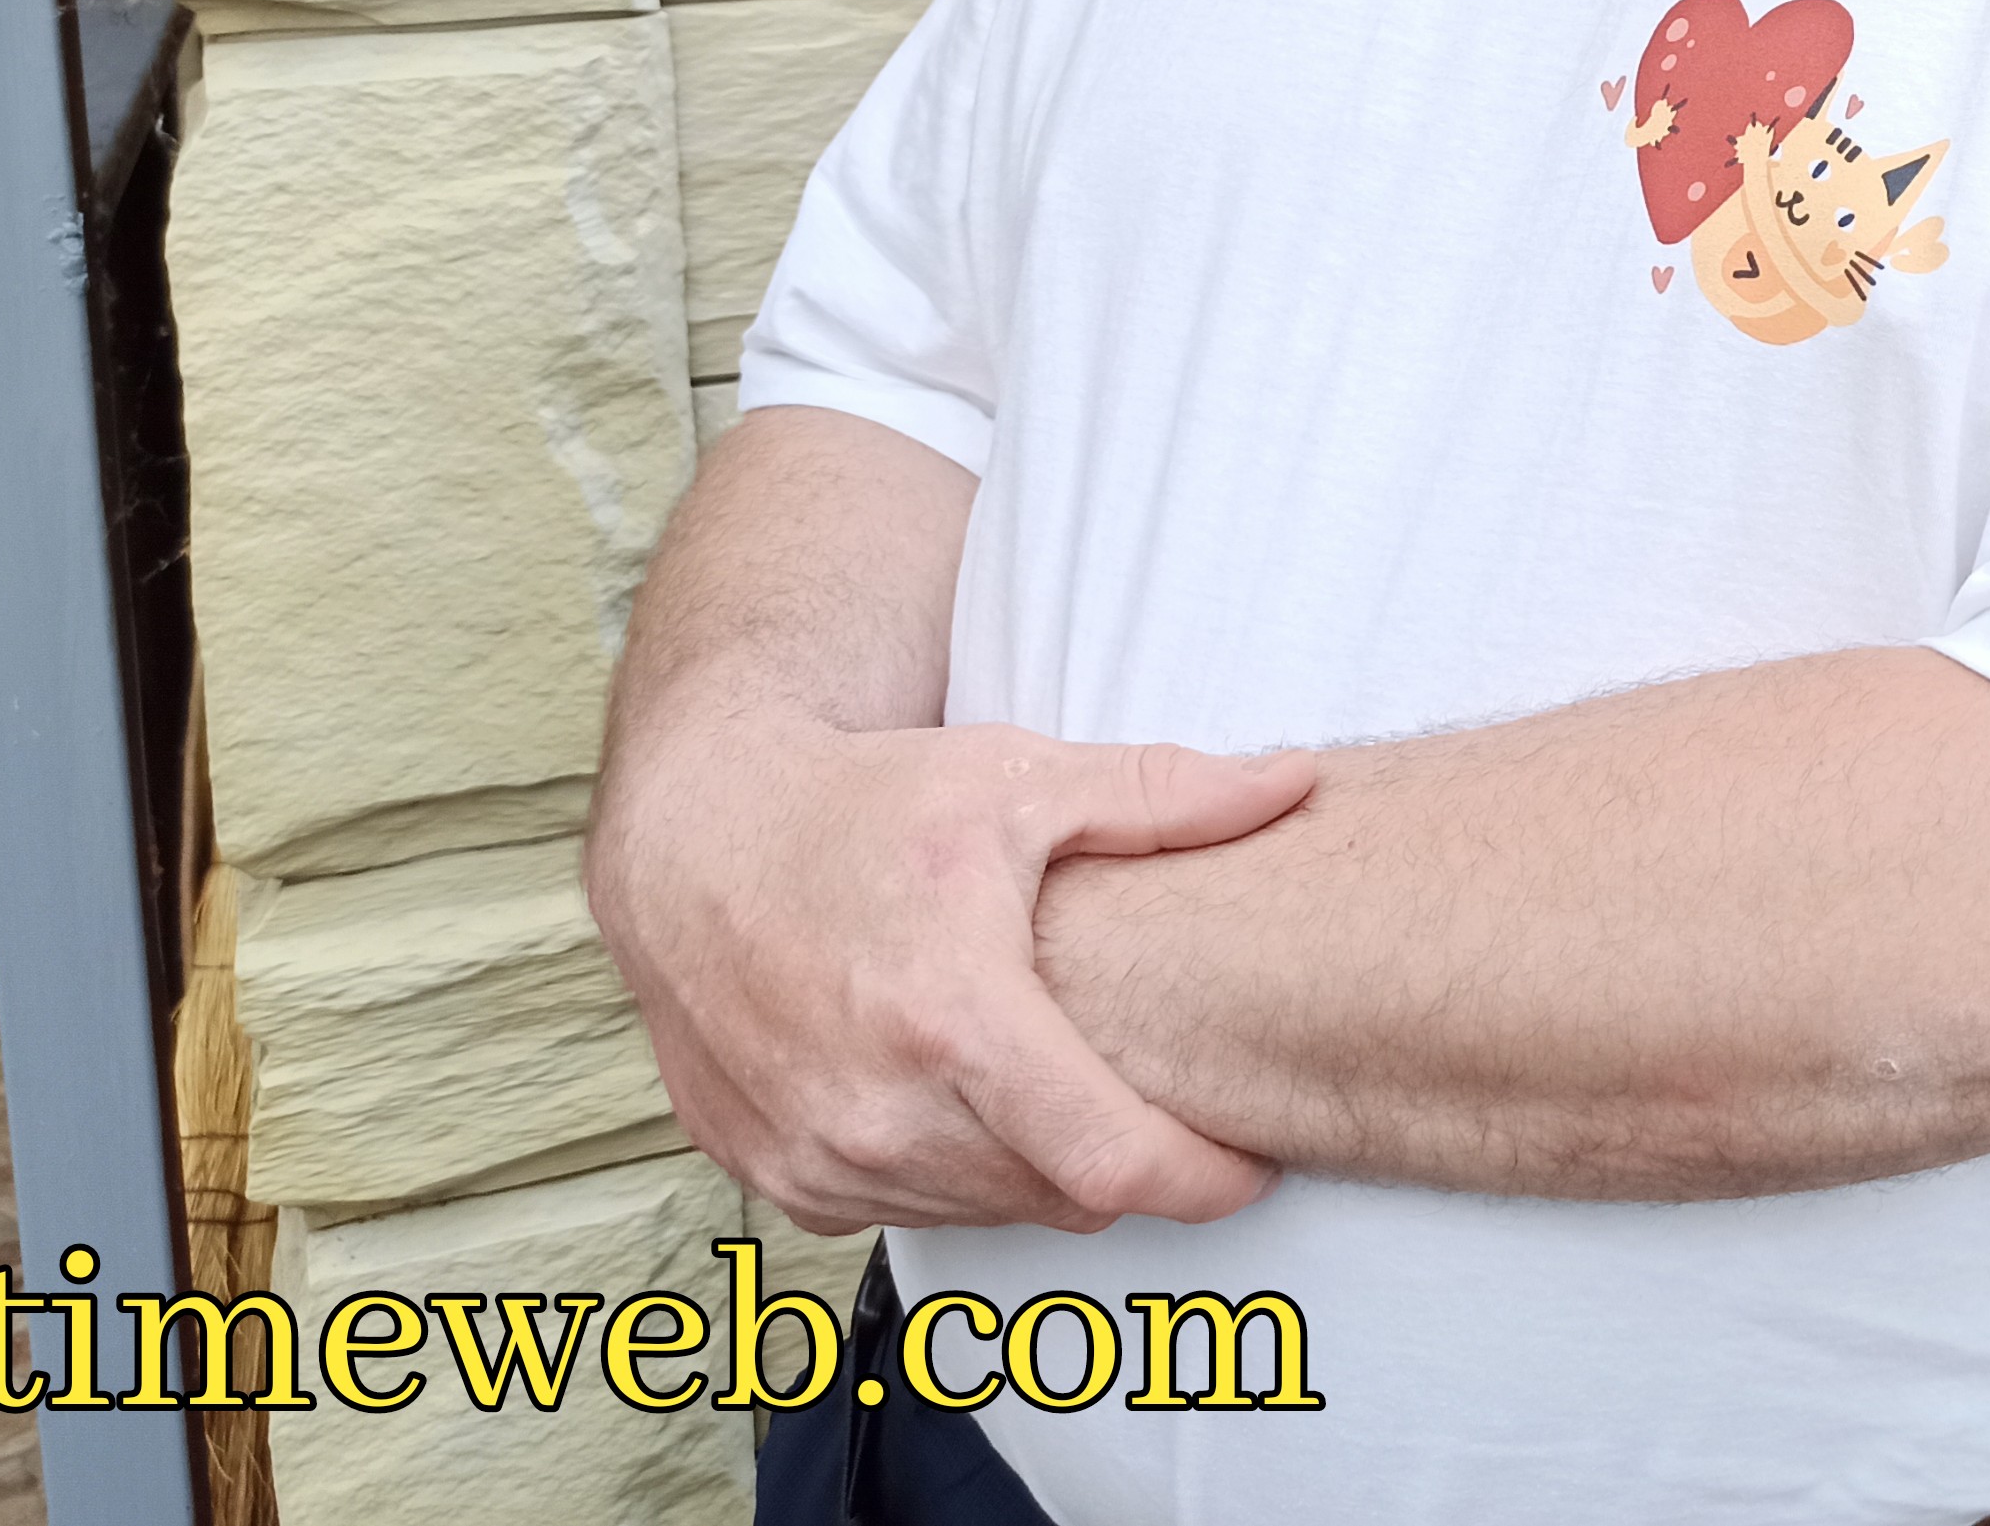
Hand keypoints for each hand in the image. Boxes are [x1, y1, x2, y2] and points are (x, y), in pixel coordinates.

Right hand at [587, 718, 1314, 1233]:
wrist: (694, 836)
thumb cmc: (861, 802)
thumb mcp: (1019, 778)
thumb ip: (1164, 797)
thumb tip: (1296, 782)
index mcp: (952, 1020)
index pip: (1110, 1162)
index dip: (1200, 1181)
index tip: (1252, 1166)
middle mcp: (876, 1111)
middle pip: (1063, 1195)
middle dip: (1128, 1159)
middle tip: (1164, 1099)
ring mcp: (817, 1155)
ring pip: (988, 1211)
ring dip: (1041, 1170)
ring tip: (1060, 1081)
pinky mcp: (777, 1176)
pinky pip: (907, 1209)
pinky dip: (955, 1172)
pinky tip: (964, 1096)